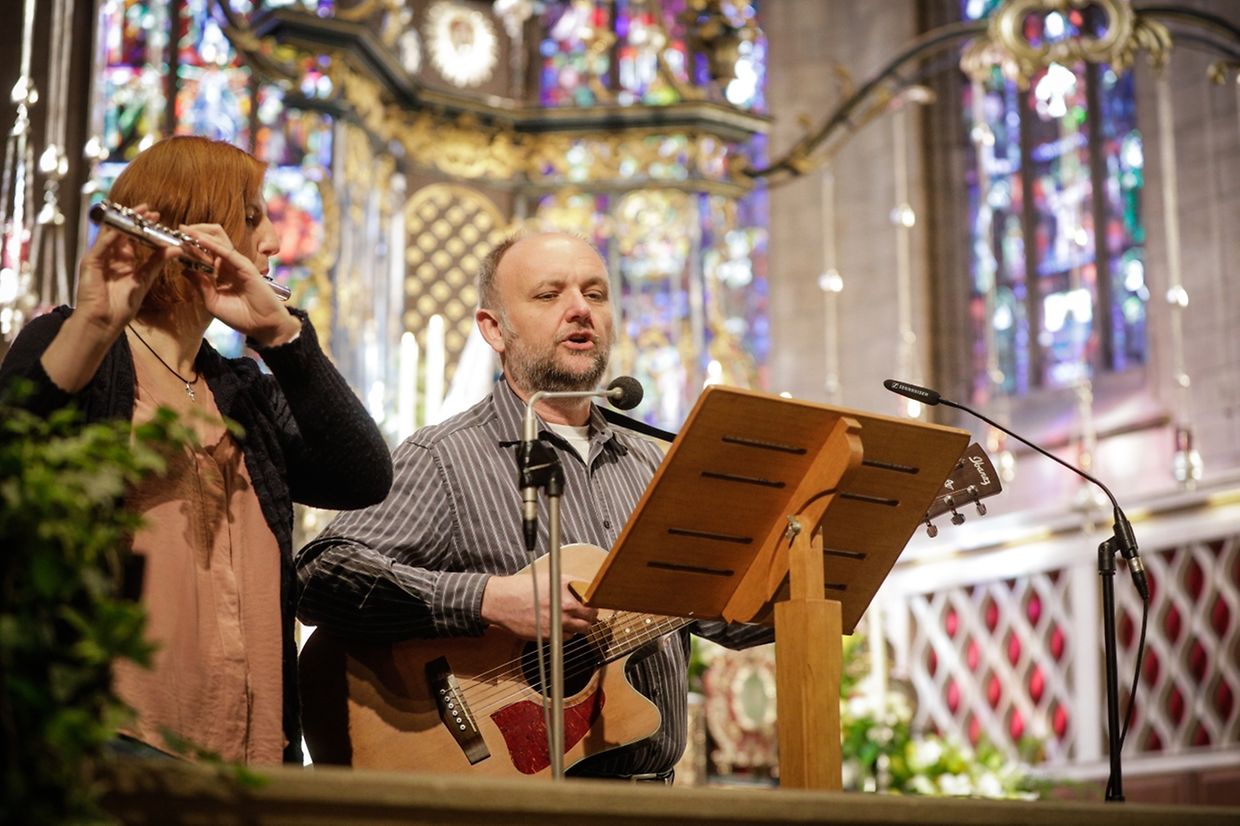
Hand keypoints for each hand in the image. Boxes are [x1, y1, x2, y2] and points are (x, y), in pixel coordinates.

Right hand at [72, 205, 178, 335]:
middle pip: (121, 231)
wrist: (103, 323)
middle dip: (135, 219)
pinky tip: (123, 228)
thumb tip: (176, 248)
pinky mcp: (89, 263)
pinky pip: (101, 245)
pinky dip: (112, 236)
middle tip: (151, 210)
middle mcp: (109, 256)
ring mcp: (98, 258)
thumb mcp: (144, 280)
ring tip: (139, 212)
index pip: (132, 237)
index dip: (144, 226)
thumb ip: (157, 263)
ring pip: (111, 234)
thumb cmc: (120, 307)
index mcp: (121, 261)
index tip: (158, 217)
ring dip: (124, 222)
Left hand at [178, 223, 299, 345]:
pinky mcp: (245, 266)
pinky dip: (211, 244)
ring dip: (200, 234)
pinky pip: (226, 251)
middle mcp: (228, 266)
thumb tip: (184, 270)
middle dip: (194, 234)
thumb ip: (201, 286)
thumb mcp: (213, 303)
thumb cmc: (241, 317)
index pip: (202, 256)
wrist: (263, 327)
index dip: (187, 248)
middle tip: (177, 231)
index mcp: (220, 275)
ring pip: (218, 241)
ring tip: (184, 229)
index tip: (170, 243)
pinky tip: (198, 239)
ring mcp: (237, 264)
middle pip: (210, 242)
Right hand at [481, 571, 598, 639]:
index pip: (592, 594)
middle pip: (592, 614)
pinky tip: (559, 626)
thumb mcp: (548, 578)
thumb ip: (568, 585)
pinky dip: (567, 633)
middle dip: (591, 613)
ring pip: (584, 628)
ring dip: (581, 625)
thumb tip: (583, 590)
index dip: (593, 598)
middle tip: (586, 612)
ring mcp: (559, 621)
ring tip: (573, 619)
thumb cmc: (521, 588)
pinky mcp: (551, 635)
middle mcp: (565, 605)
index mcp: (565, 587)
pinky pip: (568, 637)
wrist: (501, 602)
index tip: (593, 600)